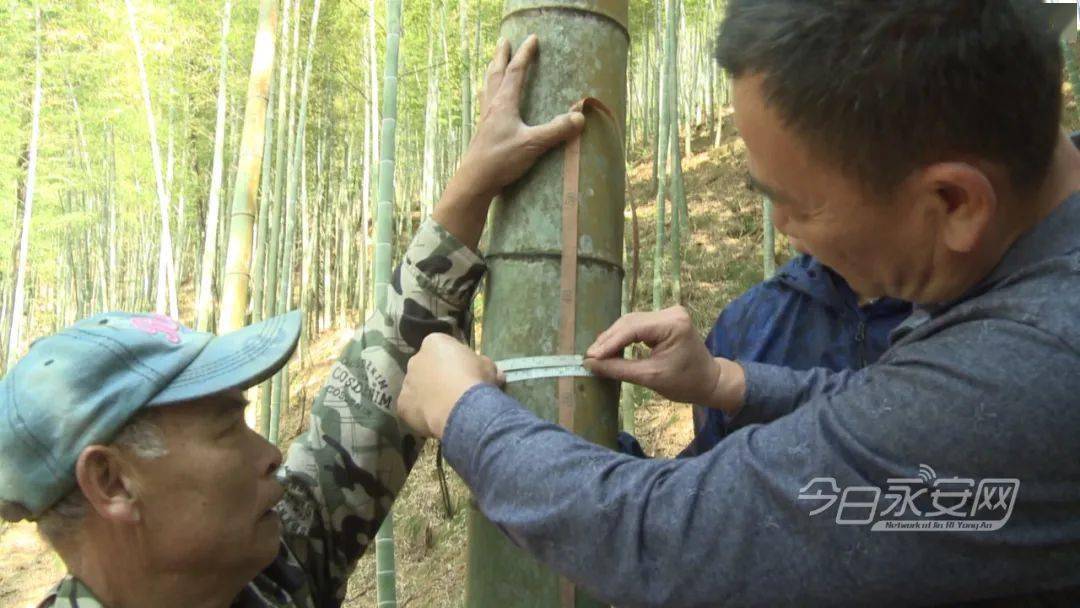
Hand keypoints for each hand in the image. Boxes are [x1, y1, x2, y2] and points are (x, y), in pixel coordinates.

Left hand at [398, 333, 505, 438]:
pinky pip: (411, 408)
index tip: (465, 371)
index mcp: (434, 343)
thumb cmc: (475, 379)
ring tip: (446, 408)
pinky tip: (435, 419)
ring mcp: (407, 382)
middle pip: (425, 366)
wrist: (462, 407)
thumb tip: (497, 376)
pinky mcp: (402, 404)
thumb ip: (485, 366)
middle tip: (454, 390)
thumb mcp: (489, 367)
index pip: (441, 347)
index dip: (454, 360)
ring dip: (428, 394)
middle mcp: (415, 359)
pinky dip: (421, 413)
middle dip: (437, 376)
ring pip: (417, 387)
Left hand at [433, 34, 585, 248]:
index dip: (525, 54)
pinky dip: (488, 92)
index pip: (516, 72)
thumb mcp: (532, 145)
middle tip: (504, 40)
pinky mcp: (482, 131)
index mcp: (504, 104)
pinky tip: (488, 99)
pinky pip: (485, 102)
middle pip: (496, 73)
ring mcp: (485, 119)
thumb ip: (556, 131)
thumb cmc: (500, 160)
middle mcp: (492, 106)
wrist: (475, 181)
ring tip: (494, 62)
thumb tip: (579, 118)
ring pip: (488, 86)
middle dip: (502, 55)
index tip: (532, 39)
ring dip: (492, 71)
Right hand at [583, 306, 745, 413]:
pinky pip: (637, 325)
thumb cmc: (685, 383)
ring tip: (596, 355)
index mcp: (673, 324)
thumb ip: (619, 369)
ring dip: (613, 338)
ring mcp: (668, 313)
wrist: (709, 382)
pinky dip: (623, 337)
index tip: (589, 357)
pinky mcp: (665, 318)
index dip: (609, 343)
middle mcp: (670, 312)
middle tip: (589, 357)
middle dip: (608, 340)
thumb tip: (589, 364)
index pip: (632, 329)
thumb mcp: (650, 378)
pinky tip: (610, 349)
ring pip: (631, 323)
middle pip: (629, 322)